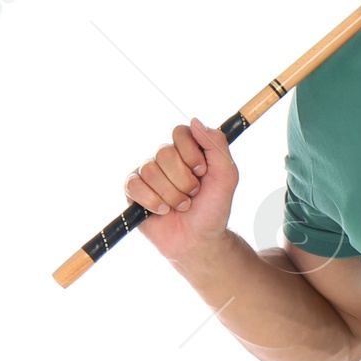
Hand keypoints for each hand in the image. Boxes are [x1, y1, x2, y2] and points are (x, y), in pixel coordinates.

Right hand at [124, 115, 237, 263]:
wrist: (199, 240)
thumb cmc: (213, 208)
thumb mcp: (226, 175)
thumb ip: (217, 145)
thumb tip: (194, 120)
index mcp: (187, 149)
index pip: (180, 132)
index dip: (192, 154)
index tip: (202, 172)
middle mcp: (165, 157)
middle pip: (164, 152)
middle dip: (183, 180)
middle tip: (192, 195)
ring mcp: (147, 173)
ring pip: (151, 171)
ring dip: (172, 195)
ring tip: (181, 206)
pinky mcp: (133, 190)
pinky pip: (134, 186)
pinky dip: (153, 202)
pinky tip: (163, 211)